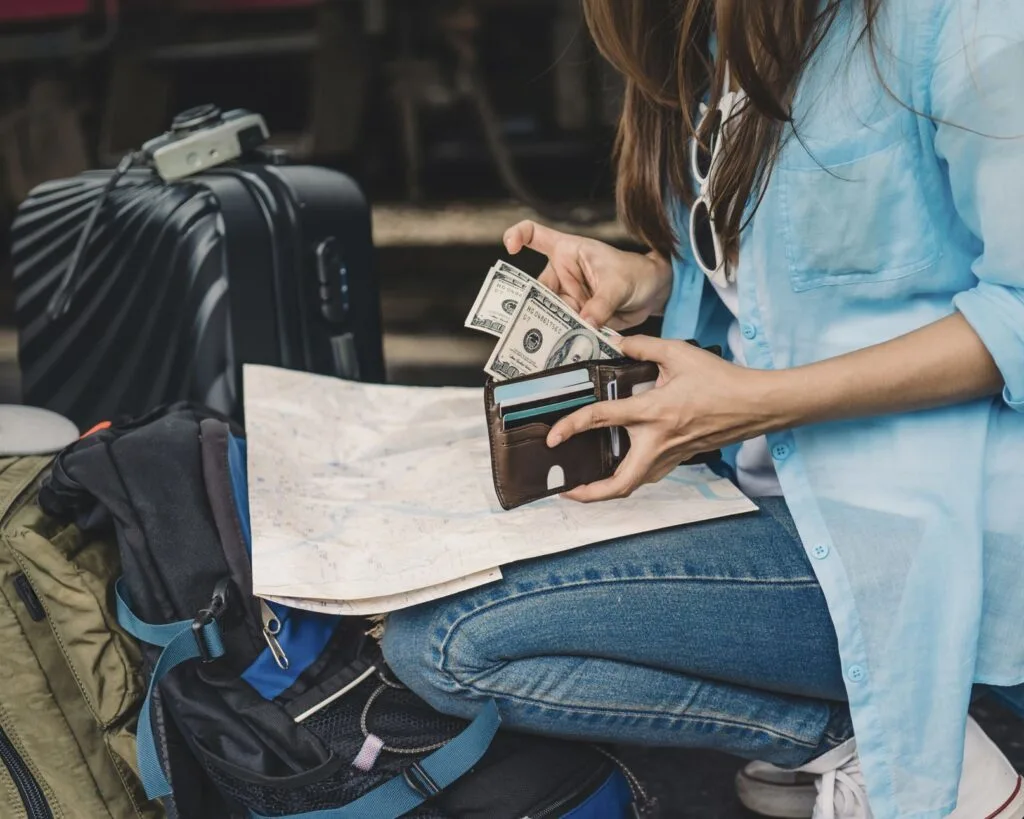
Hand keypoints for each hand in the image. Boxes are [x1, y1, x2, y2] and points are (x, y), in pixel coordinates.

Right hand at [502, 220, 672, 330]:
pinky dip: (563, 338)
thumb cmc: (637, 273)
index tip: (510, 247)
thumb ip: (601, 305)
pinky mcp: (576, 316)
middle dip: (531, 307)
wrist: (654, 293)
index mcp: (567, 251)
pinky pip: (564, 327)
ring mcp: (567, 296)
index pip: (535, 234)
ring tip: (550, 343)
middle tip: (529, 325)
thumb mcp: (619, 285)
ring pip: (548, 313)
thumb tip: (584, 323)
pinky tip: (561, 350)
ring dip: (550, 328)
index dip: (518, 235)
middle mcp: (562, 274)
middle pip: (536, 289)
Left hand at [546, 336, 785, 501]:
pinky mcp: (681, 458)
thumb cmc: (722, 381)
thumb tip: (619, 344)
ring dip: (608, 490)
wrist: (756, 404)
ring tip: (587, 486)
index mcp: (653, 413)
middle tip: (567, 491)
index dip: (571, 427)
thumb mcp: (679, 354)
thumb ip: (643, 347)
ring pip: (634, 485)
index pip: (601, 419)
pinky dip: (629, 478)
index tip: (554, 437)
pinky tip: (620, 467)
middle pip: (619, 484)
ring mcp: (671, 455)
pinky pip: (649, 475)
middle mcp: (658, 441)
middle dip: (589, 494)